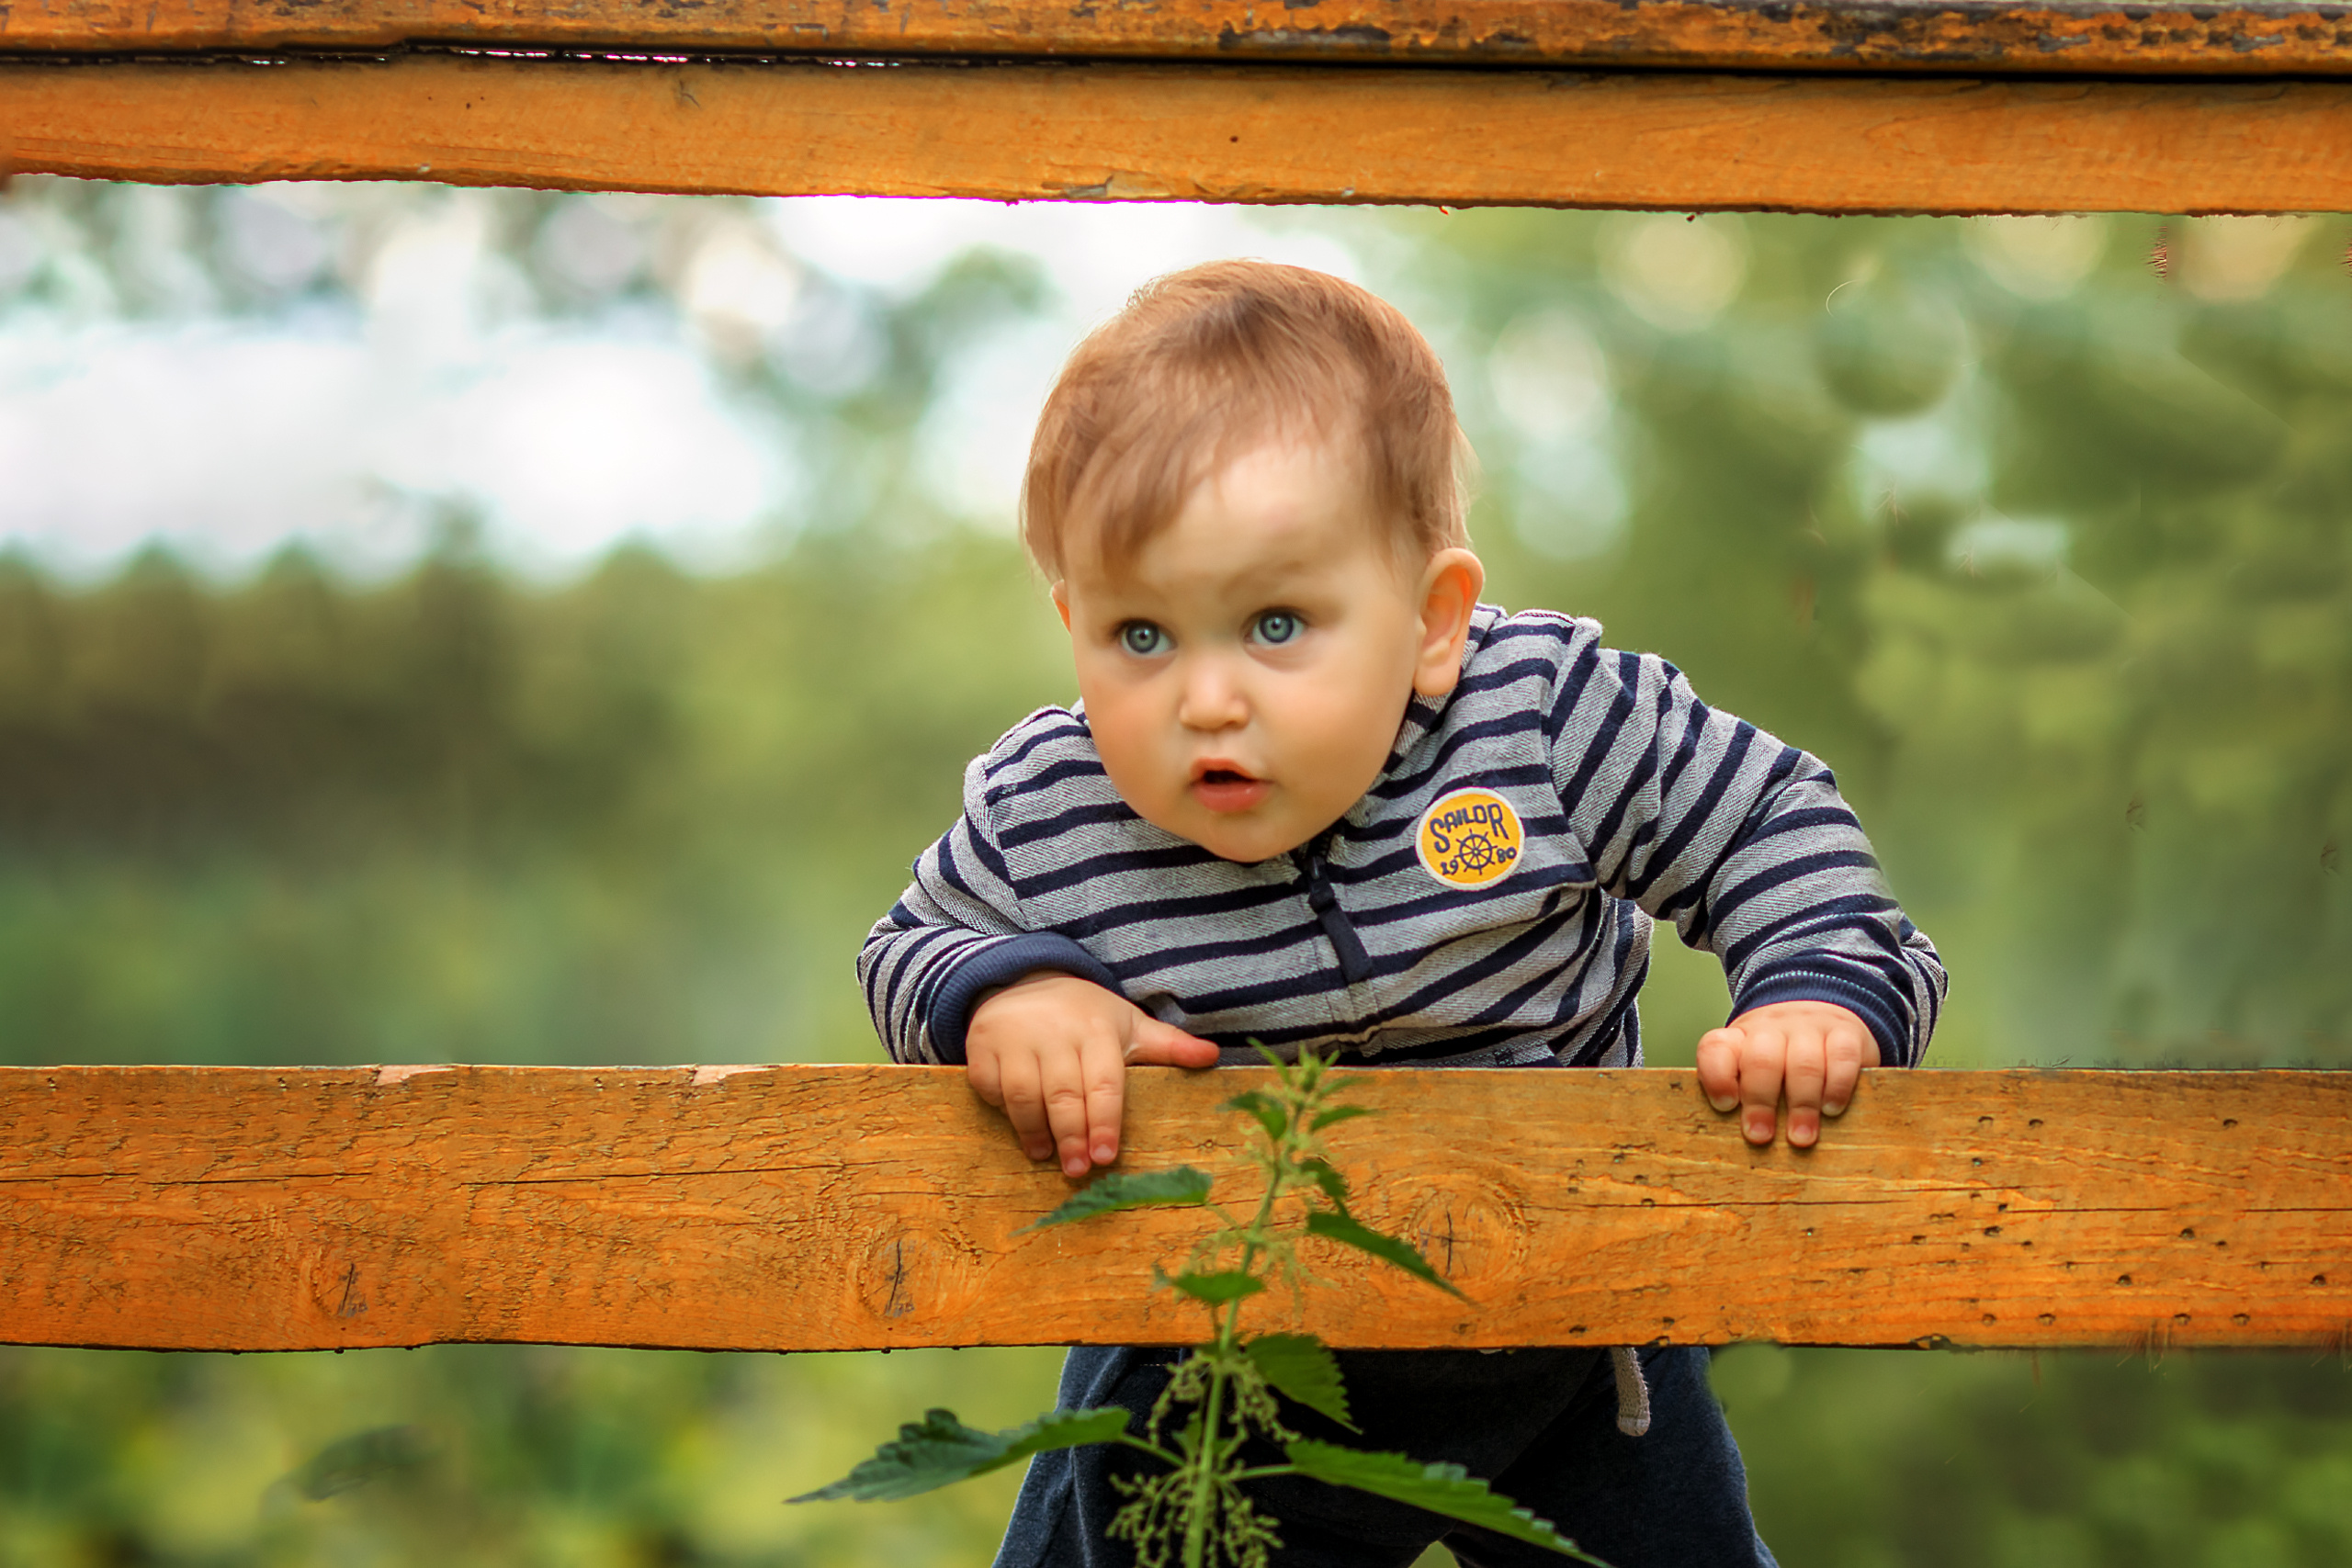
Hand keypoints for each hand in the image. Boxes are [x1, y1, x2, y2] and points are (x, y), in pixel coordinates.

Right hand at [966, 973, 1220, 1177]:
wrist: (1023, 981)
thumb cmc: (1084, 1015)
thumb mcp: (1127, 1024)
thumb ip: (1167, 1045)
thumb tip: (1212, 1057)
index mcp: (1096, 1029)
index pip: (1103, 1082)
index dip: (1106, 1122)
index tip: (1108, 1156)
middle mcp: (1054, 1032)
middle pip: (1064, 1094)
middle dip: (1073, 1137)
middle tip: (1079, 1170)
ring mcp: (1014, 1037)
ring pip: (1023, 1095)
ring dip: (1036, 1132)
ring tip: (1049, 1156)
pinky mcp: (982, 1047)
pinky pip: (989, 1087)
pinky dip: (1003, 1111)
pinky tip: (1021, 1128)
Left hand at [1697, 1000, 1878, 1148]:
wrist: (1821, 1011)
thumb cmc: (1781, 1059)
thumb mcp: (1752, 1069)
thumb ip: (1741, 1096)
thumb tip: (1739, 1138)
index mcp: (1739, 1038)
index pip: (1716, 1048)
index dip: (1717, 1077)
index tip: (1725, 1106)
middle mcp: (1771, 1027)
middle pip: (1762, 1059)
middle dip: (1760, 1101)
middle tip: (1761, 1136)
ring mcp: (1809, 1026)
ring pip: (1804, 1062)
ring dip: (1801, 1104)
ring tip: (1800, 1137)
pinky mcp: (1845, 1031)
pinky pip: (1842, 1056)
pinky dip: (1837, 1086)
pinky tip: (1831, 1109)